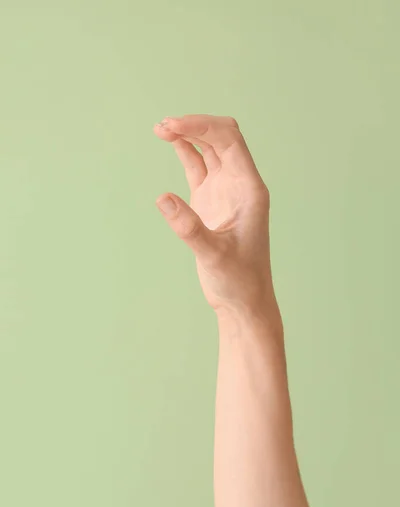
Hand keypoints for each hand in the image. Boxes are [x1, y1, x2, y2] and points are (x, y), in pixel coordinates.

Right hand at [154, 114, 277, 319]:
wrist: (243, 300)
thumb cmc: (238, 280)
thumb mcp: (214, 257)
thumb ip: (189, 229)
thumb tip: (162, 198)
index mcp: (249, 189)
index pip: (229, 140)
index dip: (202, 126)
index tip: (174, 125)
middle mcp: (239, 184)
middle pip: (219, 138)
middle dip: (193, 125)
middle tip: (163, 127)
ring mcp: (225, 191)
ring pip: (208, 150)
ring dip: (187, 135)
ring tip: (161, 129)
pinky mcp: (211, 202)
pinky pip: (199, 168)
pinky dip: (186, 153)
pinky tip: (171, 143)